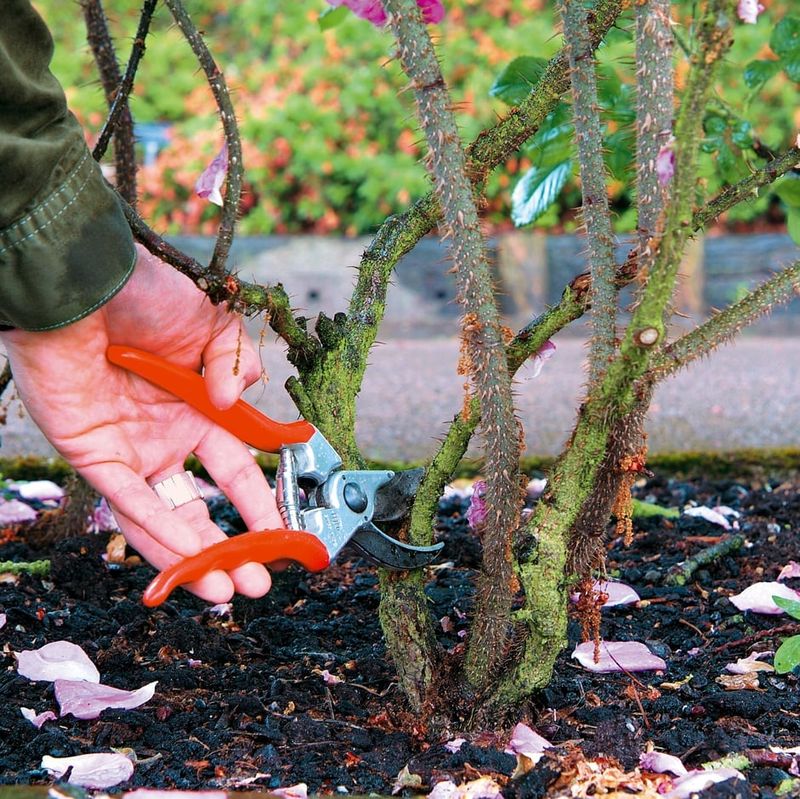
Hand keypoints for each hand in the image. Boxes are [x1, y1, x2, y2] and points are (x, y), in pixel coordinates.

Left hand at [1, 244, 281, 602]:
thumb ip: (239, 363)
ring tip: (228, 591)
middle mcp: (166, 437)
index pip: (236, 471)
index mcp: (200, 410)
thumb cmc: (146, 292)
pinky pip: (129, 503)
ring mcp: (129, 450)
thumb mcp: (214, 323)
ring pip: (165, 517)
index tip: (285, 536)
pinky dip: (159, 533)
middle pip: (201, 505)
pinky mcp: (93, 454)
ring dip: (197, 556)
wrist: (84, 279)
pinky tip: (191, 562)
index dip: (261, 505)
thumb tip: (237, 402)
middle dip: (233, 546)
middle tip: (259, 581)